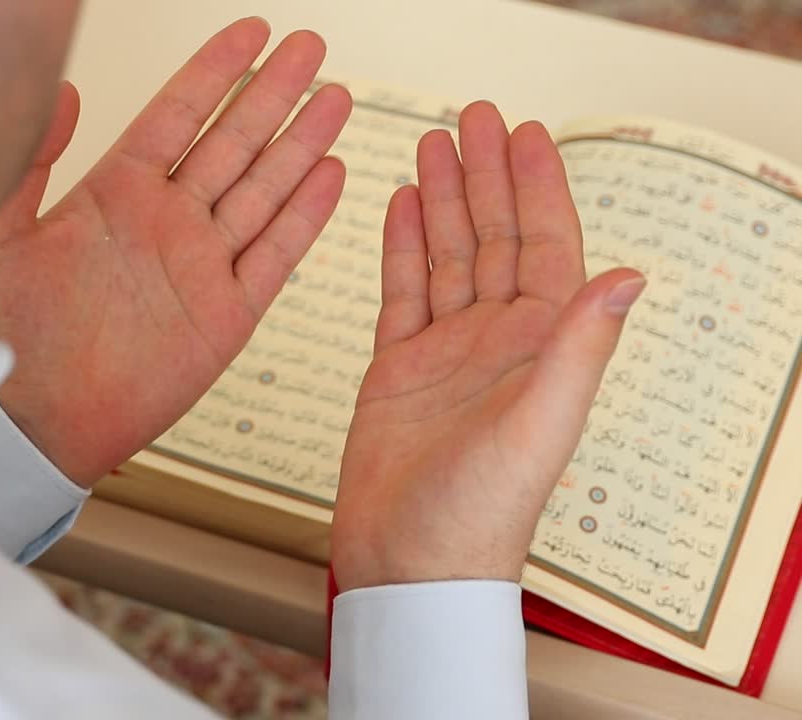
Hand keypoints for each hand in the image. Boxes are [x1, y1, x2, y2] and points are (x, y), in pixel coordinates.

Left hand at [0, 18, 352, 486]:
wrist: (37, 422)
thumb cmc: (12, 336)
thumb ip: (30, 163)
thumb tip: (61, 91)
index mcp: (116, 195)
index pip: (178, 115)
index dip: (217, 71)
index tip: (253, 31)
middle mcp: (166, 221)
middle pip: (234, 141)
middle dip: (273, 92)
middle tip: (310, 46)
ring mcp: (201, 265)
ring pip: (264, 189)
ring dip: (300, 142)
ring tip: (334, 96)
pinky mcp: (227, 315)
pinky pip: (275, 255)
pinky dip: (305, 216)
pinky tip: (329, 174)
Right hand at [331, 102, 645, 590]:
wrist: (410, 563)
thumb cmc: (480, 513)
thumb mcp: (540, 425)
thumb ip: (579, 347)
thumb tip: (630, 275)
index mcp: (539, 347)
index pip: (543, 246)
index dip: (537, 186)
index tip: (524, 133)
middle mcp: (496, 342)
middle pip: (492, 238)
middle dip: (484, 176)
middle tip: (474, 117)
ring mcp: (444, 352)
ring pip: (446, 257)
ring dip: (442, 199)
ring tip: (433, 146)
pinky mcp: (397, 369)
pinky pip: (402, 292)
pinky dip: (401, 247)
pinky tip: (400, 208)